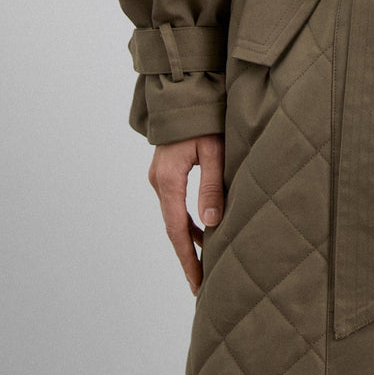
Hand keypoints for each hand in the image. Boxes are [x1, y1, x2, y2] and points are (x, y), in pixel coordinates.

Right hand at [148, 133, 225, 294]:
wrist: (186, 92)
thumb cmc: (204, 119)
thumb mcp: (214, 151)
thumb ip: (212, 187)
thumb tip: (211, 224)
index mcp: (169, 180)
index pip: (178, 230)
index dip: (188, 258)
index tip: (198, 283)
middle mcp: (159, 181)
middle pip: (172, 228)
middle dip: (187, 255)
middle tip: (201, 283)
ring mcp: (160, 176)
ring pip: (174, 216)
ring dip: (189, 239)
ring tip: (205, 263)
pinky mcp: (166, 171)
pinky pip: (175, 204)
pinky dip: (188, 221)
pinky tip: (204, 231)